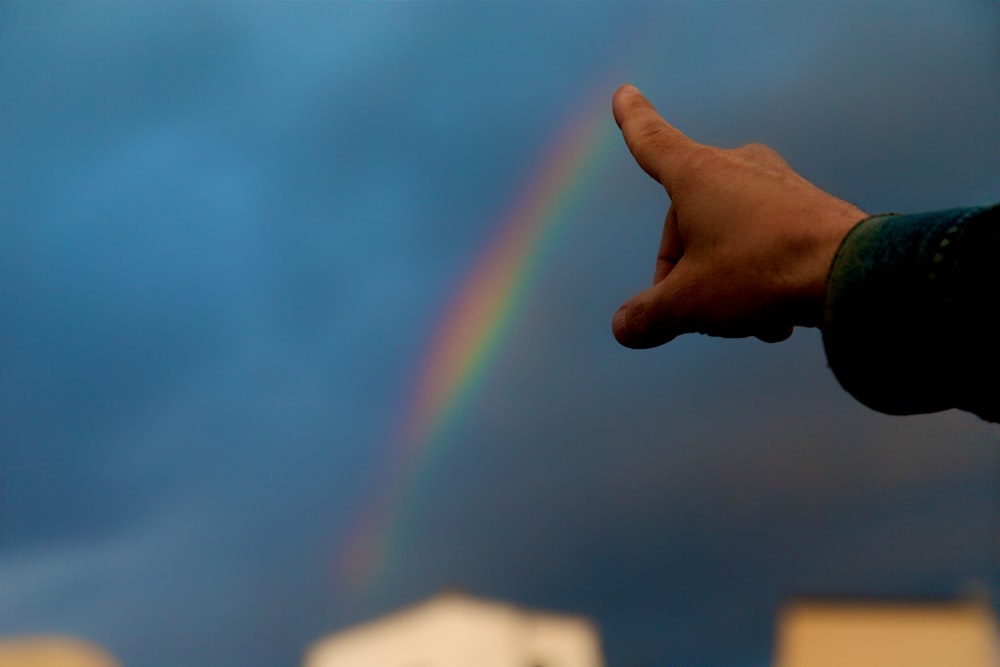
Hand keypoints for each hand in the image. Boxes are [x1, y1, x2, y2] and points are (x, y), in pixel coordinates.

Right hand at [611, 84, 866, 346]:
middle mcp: (737, 168)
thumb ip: (649, 316)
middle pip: (687, 220)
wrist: (852, 273)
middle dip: (683, 271)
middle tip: (693, 311)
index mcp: (697, 174)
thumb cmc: (760, 272)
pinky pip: (764, 243)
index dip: (633, 122)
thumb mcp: (690, 303)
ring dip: (726, 284)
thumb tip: (625, 328)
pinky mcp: (808, 208)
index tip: (625, 93)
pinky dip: (759, 280)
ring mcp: (777, 185)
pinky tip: (778, 320)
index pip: (652, 143)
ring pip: (727, 238)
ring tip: (749, 321)